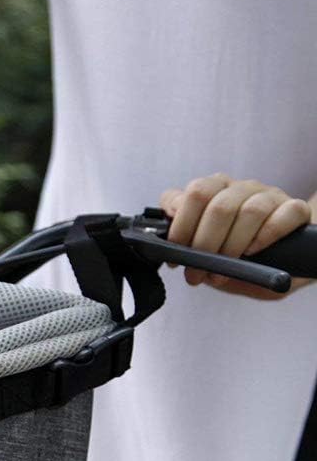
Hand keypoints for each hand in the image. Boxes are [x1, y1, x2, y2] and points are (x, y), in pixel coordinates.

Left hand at [160, 174, 312, 298]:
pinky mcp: (295, 208)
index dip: (179, 226)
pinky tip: (253, 252)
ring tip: (222, 272)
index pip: (192, 194)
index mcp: (214, 190)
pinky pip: (285, 214)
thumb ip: (184, 238)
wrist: (281, 252)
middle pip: (217, 206)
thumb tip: (165, 244)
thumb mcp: (204, 247)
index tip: (175, 254)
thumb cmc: (236, 250)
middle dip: (203, 246)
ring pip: (249, 211)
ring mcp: (269, 196)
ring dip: (232, 247)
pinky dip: (267, 236)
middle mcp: (240, 188)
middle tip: (197, 273)